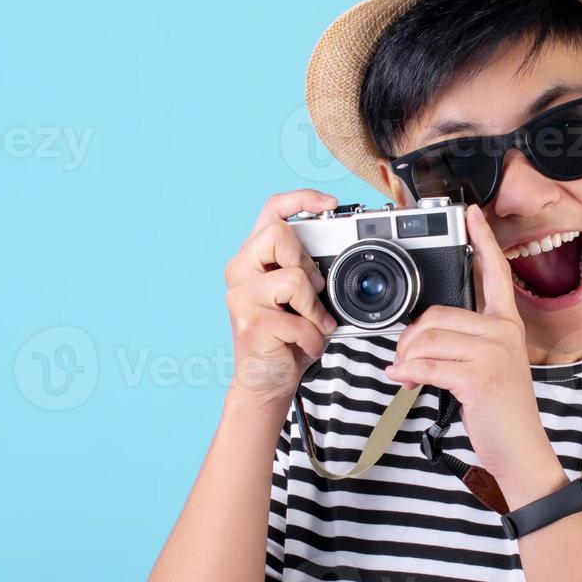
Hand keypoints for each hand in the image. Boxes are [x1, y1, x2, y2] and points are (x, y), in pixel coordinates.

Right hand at [223, 189, 340, 412]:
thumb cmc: (286, 339)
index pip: (272, 210)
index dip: (302, 199)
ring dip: (315, 308)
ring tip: (311, 325)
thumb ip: (308, 271)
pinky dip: (314, 338)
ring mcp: (241, 296)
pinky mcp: (251, 322)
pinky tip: (303, 345)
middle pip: (279, 233)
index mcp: (253, 258)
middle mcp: (240, 271)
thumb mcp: (301, 298)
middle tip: (312, 292)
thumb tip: (341, 253)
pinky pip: (301, 320)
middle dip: (306, 262)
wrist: (265, 382)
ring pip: (295, 278)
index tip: (330, 203)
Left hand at [386, 203, 561, 486]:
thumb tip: (420, 335)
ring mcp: (494, 353)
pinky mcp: (479, 376)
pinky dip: (408, 374)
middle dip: (410, 339)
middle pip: (437, 314)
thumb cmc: (500, 409)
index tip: (471, 214)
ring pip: (428, 338)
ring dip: (406, 359)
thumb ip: (463, 342)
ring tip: (408, 375)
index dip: (482, 240)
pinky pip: (428, 364)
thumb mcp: (488, 366)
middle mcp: (504, 332)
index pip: (495, 272)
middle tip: (407, 361)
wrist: (520, 449)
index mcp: (507, 324)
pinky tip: (406, 381)